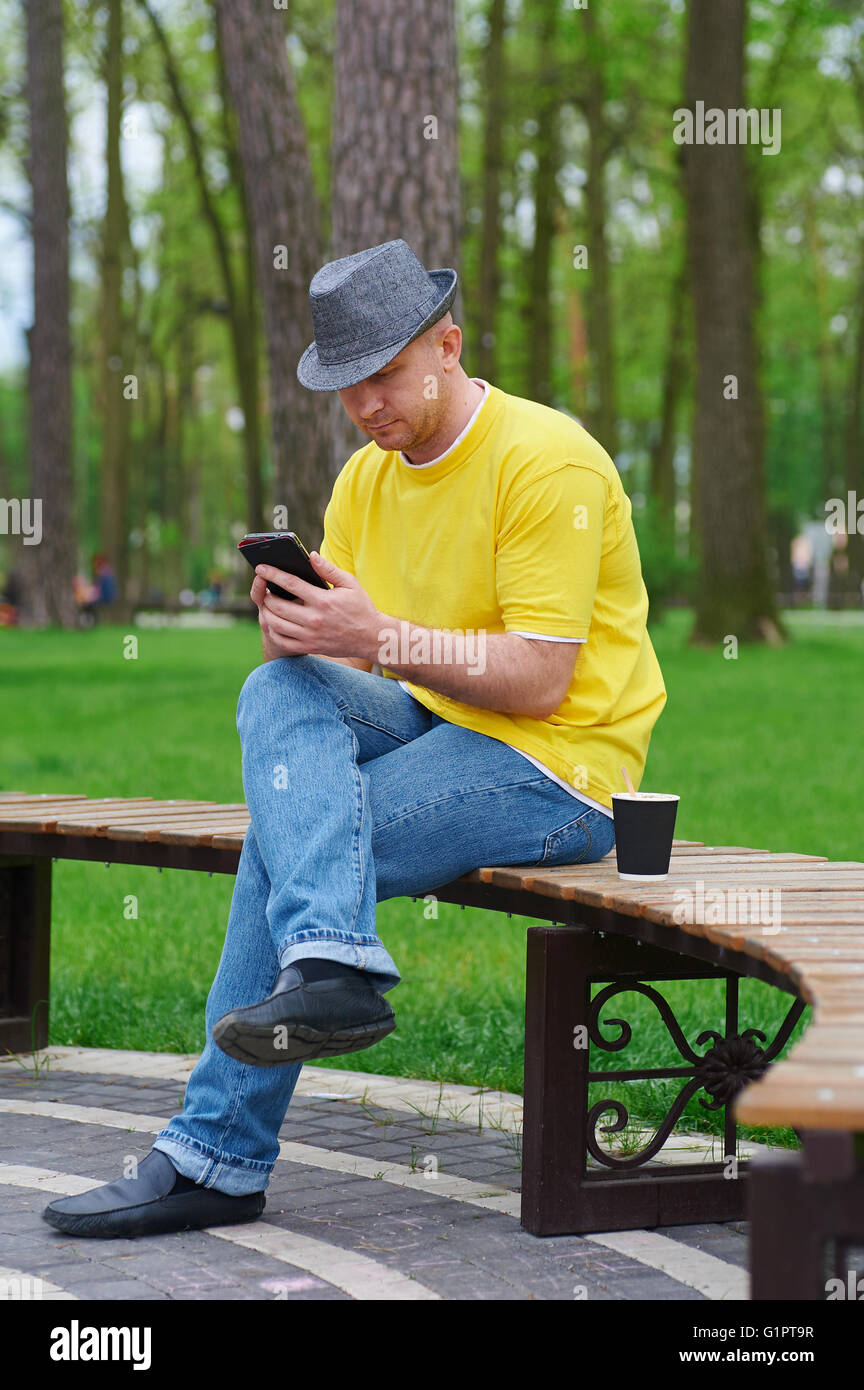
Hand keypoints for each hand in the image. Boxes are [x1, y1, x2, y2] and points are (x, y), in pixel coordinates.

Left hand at [250, 552, 383, 662]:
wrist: (371, 637)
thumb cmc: (361, 608)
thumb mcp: (350, 584)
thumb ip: (328, 569)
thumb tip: (311, 556)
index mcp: (323, 600)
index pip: (291, 583)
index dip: (272, 574)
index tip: (260, 567)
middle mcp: (314, 619)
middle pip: (278, 605)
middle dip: (266, 594)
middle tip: (264, 588)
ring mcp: (310, 636)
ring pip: (276, 624)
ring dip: (267, 612)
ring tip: (267, 604)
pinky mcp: (310, 647)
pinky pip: (283, 641)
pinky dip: (273, 631)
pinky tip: (274, 622)